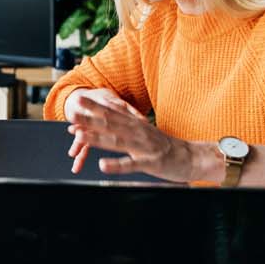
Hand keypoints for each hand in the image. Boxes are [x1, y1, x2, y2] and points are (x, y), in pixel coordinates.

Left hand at [66, 95, 206, 182]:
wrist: (192, 157)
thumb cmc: (165, 146)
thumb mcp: (144, 132)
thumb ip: (127, 126)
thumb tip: (109, 120)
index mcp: (136, 125)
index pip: (113, 112)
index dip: (95, 106)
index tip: (79, 99)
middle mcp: (138, 132)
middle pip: (111, 123)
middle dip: (90, 117)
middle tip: (72, 111)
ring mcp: (143, 147)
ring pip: (117, 141)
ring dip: (97, 138)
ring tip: (80, 135)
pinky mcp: (150, 163)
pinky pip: (131, 164)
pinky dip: (116, 164)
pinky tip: (102, 165)